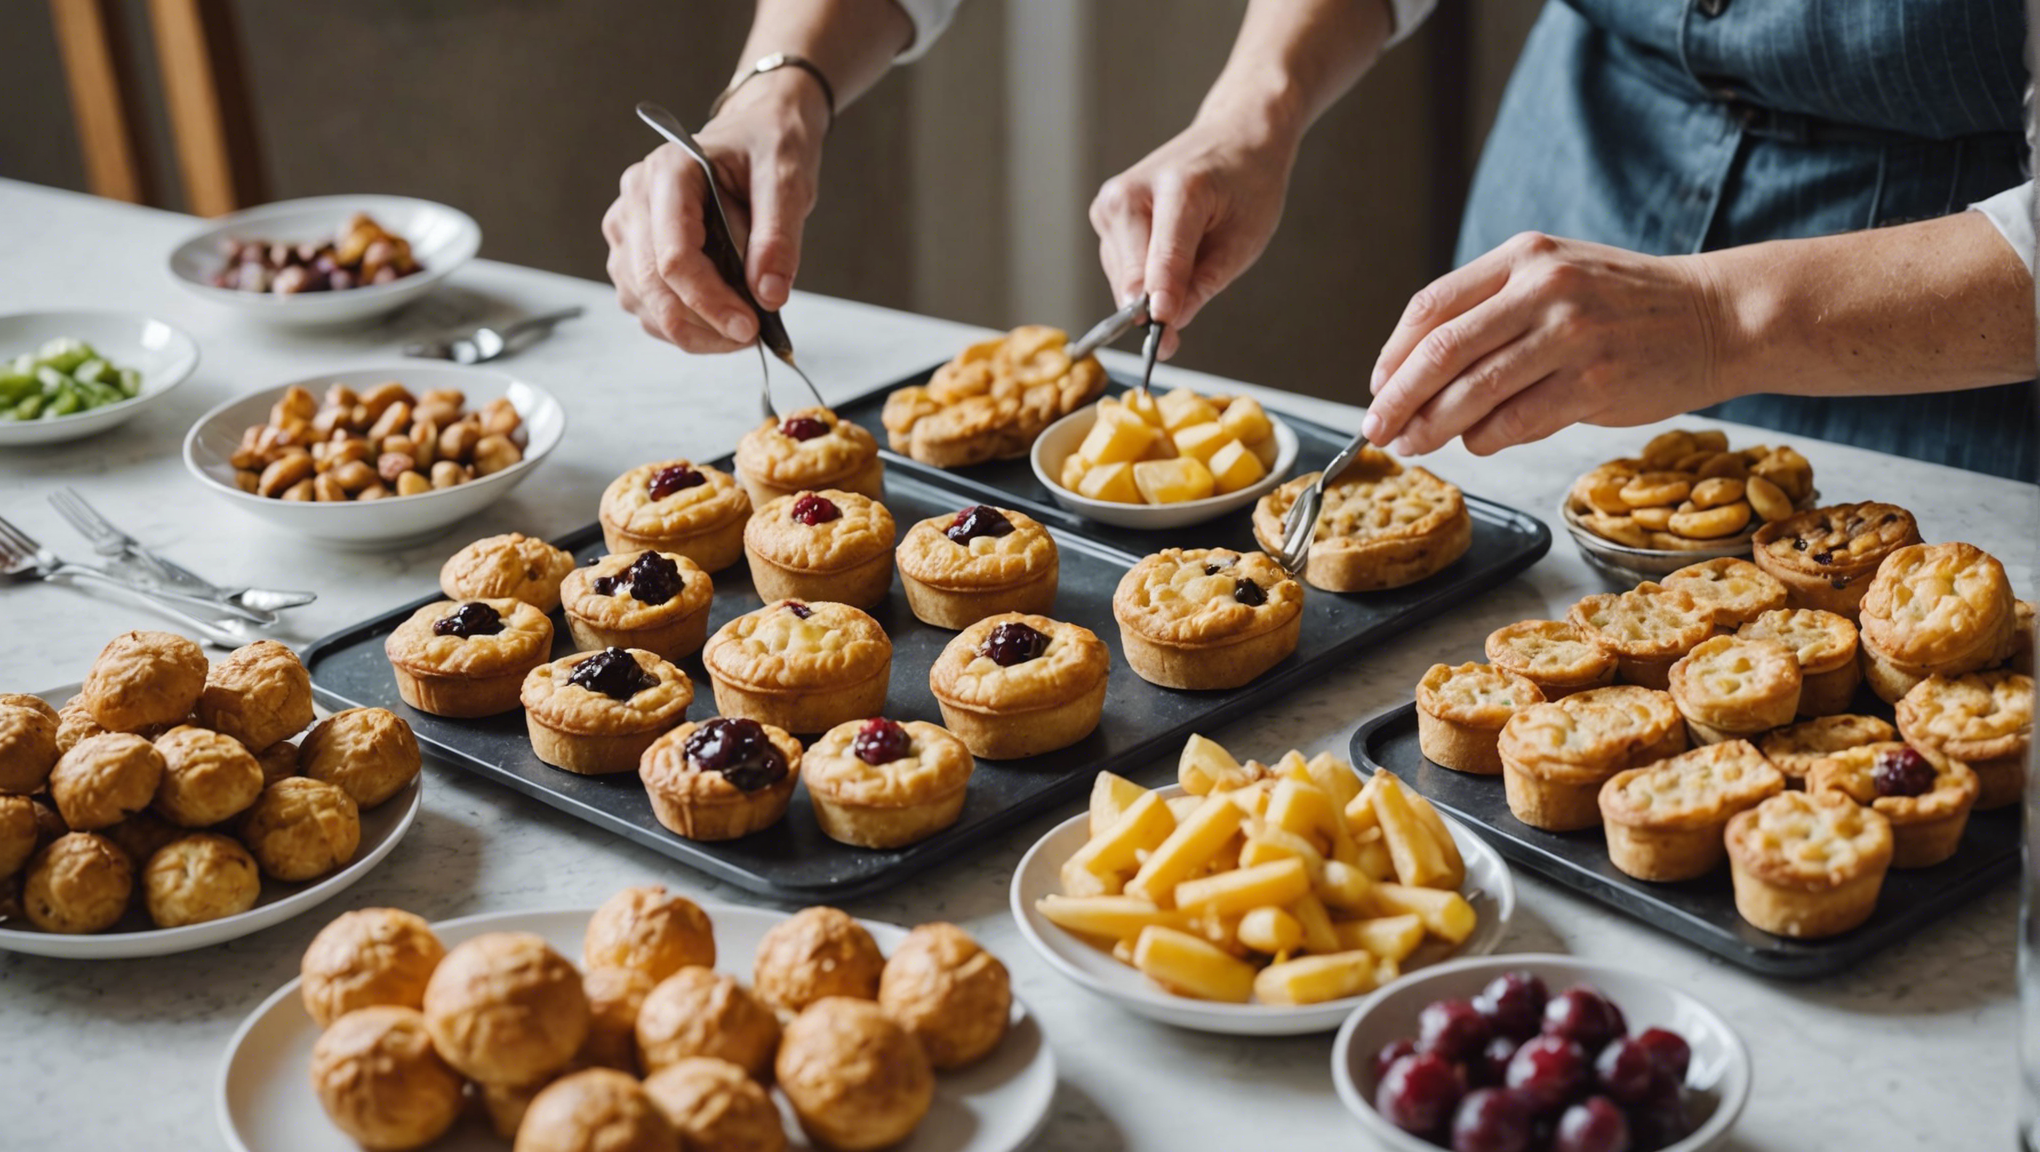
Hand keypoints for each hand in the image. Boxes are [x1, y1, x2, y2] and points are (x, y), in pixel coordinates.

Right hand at [602, 81, 825, 351]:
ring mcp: (629, 228)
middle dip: (702, 323)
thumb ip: (778, 237)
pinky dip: (683, 325)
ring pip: (644, 303)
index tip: (749, 327)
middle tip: (750, 336)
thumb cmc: (767, 147)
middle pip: (652, 285)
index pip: (674, 255)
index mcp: (670, 172)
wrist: (755, 136)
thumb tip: (768, 295)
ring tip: (742, 327)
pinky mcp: (633, 254)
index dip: (709, 300)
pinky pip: (647, 306)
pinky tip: (719, 321)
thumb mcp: (787, 180)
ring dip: (693, 330)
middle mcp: (636, 199)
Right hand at [1090, 118, 1295, 357]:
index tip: (1161, 336)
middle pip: (1132, 275)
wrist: (1232, 138)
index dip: (1163, 300)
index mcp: (1179, 187)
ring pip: (1121, 278)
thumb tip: (1168, 322)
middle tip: (1176, 333)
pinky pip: (1118, 268)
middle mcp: (1132, 191)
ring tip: (1187, 263)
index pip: (1163, 257)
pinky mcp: (1103, 213)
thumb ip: (1204, 283)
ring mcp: (1111, 202)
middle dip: (1154, 308)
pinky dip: (1141, 278)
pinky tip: (1168, 259)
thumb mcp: (1245, 240)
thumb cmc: (1245, 184)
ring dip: (1148, 293)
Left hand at [1364, 232, 1730, 456]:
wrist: (1718, 315)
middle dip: (1398, 398)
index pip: (1432, 307)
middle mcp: (1543, 289)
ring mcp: (1571, 334)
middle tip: (1377, 428)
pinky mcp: (1596, 381)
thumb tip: (1421, 377)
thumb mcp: (1556, 278)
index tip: (1378, 387)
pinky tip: (1476, 443)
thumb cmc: (1626, 304)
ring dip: (1433, 426)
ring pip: (1474, 390)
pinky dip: (1485, 438)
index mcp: (1523, 258)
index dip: (1394, 354)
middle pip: (1441, 351)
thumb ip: (1493, 313)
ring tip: (1414, 445)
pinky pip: (1517, 421)